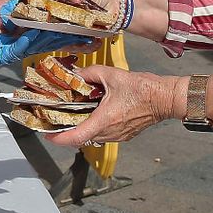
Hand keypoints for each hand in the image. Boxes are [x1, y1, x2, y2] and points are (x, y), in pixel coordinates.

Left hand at [0, 0, 95, 65]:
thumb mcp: (10, 7)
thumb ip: (28, 11)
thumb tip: (47, 9)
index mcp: (25, 32)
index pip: (47, 33)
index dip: (62, 30)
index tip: (78, 27)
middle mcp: (22, 43)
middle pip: (46, 42)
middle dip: (61, 36)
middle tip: (77, 31)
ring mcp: (13, 51)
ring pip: (35, 46)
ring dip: (47, 38)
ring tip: (59, 30)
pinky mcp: (3, 55)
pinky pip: (18, 49)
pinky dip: (27, 41)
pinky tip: (34, 33)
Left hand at [49, 68, 183, 147]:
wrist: (165, 98)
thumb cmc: (143, 89)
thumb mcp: (112, 75)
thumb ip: (90, 73)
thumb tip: (76, 74)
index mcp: (104, 120)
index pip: (76, 137)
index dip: (58, 138)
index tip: (48, 134)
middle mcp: (110, 132)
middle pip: (81, 139)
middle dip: (66, 132)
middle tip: (55, 122)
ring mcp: (117, 136)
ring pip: (91, 138)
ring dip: (80, 129)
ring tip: (72, 116)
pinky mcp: (123, 135)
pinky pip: (103, 135)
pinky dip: (93, 127)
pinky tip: (91, 115)